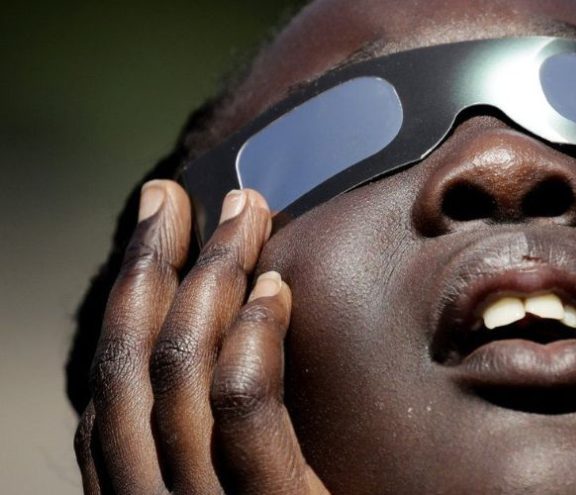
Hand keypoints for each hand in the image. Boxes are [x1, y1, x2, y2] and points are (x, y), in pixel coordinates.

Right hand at [73, 181, 328, 493]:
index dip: (128, 295)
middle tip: (181, 196)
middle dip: (152, 264)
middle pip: (133, 362)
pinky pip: (242, 405)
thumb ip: (214, 440)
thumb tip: (219, 347)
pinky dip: (252, 335)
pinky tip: (275, 287)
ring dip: (210, 274)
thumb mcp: (239, 485)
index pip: (116, 382)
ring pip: (181, 367)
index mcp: (136, 489)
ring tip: (247, 214)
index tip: (152, 228)